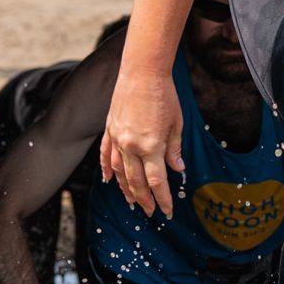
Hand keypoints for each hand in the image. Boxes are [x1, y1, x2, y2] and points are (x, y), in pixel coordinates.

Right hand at [99, 66, 183, 217]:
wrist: (142, 71)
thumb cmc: (164, 95)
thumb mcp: (176, 123)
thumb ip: (174, 149)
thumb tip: (177, 169)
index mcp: (151, 146)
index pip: (156, 181)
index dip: (162, 199)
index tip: (168, 211)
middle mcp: (131, 145)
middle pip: (136, 181)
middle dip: (145, 199)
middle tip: (150, 212)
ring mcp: (117, 138)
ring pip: (119, 172)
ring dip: (126, 189)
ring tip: (133, 202)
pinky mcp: (109, 129)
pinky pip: (106, 155)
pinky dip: (107, 170)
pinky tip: (109, 180)